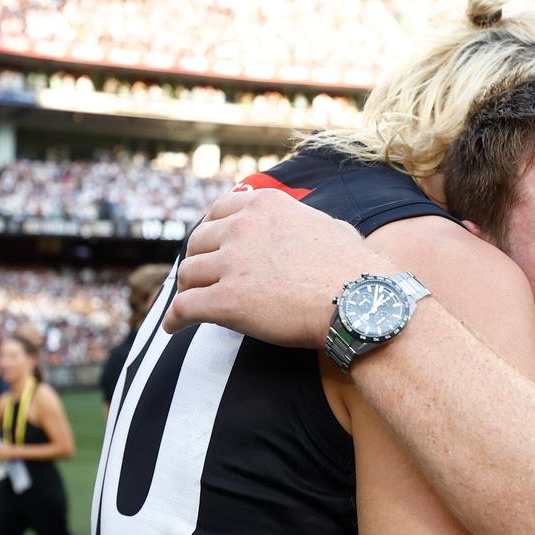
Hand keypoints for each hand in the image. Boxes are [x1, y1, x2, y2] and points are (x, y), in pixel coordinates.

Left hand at [165, 189, 396, 346]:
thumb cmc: (356, 271)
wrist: (360, 304)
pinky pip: (185, 307)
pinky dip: (175, 319)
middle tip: (201, 279)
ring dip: (188, 290)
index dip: (211, 232)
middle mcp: (243, 228)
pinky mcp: (226, 301)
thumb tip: (311, 227)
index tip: (210, 247)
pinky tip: (174, 328)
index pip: (219, 212)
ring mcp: (232, 264)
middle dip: (198, 261)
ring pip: (187, 274)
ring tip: (190, 303)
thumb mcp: (331, 227)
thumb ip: (305, 222)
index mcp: (265, 206)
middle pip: (198, 242)